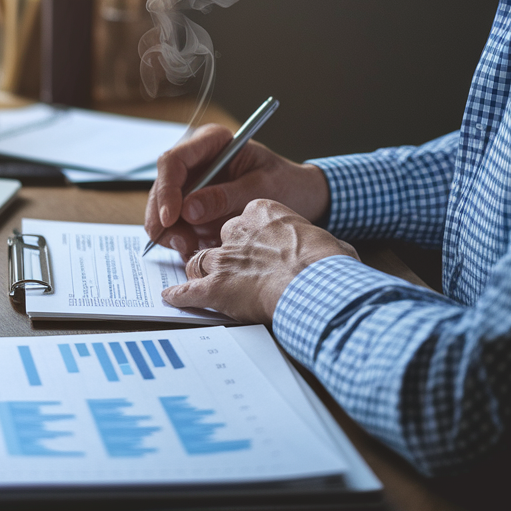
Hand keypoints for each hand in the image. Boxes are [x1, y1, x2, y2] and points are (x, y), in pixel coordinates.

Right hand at [145, 124, 330, 258]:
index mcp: (211, 141)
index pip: (173, 161)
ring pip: (162, 208)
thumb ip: (225, 197)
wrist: (301, 197)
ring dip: (170, 232)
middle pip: (161, 187)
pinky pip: (173, 224)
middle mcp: (195, 160)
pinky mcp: (191, 206)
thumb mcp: (261, 188)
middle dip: (163, 217)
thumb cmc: (286, 184)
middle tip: (180, 242)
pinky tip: (195, 248)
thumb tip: (188, 210)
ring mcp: (190, 184)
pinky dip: (179, 239)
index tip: (172, 218)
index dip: (166, 190)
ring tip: (192, 247)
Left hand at [161, 199, 357, 322]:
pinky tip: (171, 298)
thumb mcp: (331, 243)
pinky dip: (179, 295)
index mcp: (264, 213)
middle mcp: (237, 232)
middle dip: (225, 254)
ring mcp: (223, 259)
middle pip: (220, 239)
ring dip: (198, 272)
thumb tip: (338, 252)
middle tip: (232, 267)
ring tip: (197, 280)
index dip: (250, 236)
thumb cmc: (328, 263)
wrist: (315, 283)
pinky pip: (188, 290)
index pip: (246, 219)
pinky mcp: (215, 286)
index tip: (257, 247)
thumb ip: (320, 244)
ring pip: (198, 260)